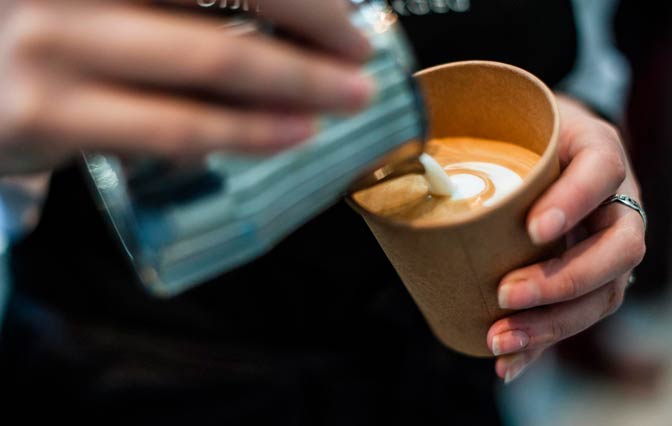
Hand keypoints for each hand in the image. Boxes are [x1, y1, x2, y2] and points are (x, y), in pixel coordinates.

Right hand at [0, 0, 372, 174]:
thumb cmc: (51, 26)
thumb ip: (185, 1)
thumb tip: (297, 19)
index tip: (347, 17)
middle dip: (313, 24)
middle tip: (360, 55)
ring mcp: (49, 39)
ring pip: (210, 60)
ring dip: (297, 83)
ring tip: (346, 97)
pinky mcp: (42, 112)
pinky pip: (173, 126)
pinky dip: (246, 131)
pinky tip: (292, 132)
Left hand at [487, 95, 646, 382]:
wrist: (544, 153)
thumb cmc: (523, 141)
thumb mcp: (510, 130)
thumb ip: (478, 146)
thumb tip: (408, 170)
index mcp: (597, 154)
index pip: (601, 171)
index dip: (574, 201)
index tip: (534, 228)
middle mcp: (614, 204)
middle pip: (619, 248)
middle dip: (563, 279)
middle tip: (506, 294)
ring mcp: (608, 246)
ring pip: (605, 293)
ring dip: (552, 323)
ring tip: (501, 339)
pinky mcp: (590, 281)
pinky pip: (578, 317)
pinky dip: (541, 345)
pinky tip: (508, 363)